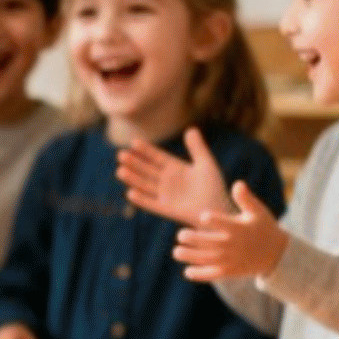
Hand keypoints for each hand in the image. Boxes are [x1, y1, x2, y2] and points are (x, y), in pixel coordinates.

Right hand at [117, 127, 231, 226]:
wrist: (218, 209)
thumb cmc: (214, 187)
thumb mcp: (206, 164)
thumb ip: (197, 148)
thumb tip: (190, 129)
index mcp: (175, 168)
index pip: (157, 157)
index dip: (145, 150)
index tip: (133, 142)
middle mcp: (166, 181)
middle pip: (146, 170)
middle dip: (134, 163)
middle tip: (121, 155)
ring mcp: (165, 195)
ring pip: (145, 185)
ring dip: (133, 179)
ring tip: (120, 171)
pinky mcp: (166, 209)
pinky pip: (151, 204)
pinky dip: (141, 199)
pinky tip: (131, 193)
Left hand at [172, 181, 289, 281]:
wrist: (277, 253)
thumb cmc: (263, 227)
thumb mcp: (258, 212)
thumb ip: (246, 199)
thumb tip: (237, 184)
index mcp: (238, 228)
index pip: (221, 223)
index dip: (210, 219)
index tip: (203, 217)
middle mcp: (233, 245)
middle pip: (208, 242)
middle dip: (191, 238)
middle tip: (181, 235)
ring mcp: (230, 260)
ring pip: (205, 259)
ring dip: (189, 256)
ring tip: (176, 252)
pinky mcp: (230, 271)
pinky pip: (212, 274)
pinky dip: (199, 275)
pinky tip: (187, 271)